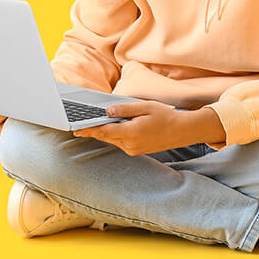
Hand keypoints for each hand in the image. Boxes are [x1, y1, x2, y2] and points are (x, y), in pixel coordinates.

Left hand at [72, 100, 188, 155]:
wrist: (182, 131)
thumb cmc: (166, 116)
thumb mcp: (145, 107)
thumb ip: (124, 109)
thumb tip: (107, 111)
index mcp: (131, 133)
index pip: (104, 132)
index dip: (88, 130)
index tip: (75, 129)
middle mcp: (130, 145)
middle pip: (106, 137)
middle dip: (94, 130)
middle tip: (80, 124)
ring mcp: (133, 150)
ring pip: (113, 140)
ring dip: (105, 132)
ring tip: (94, 123)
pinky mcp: (136, 151)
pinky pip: (121, 142)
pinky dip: (115, 135)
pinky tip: (114, 127)